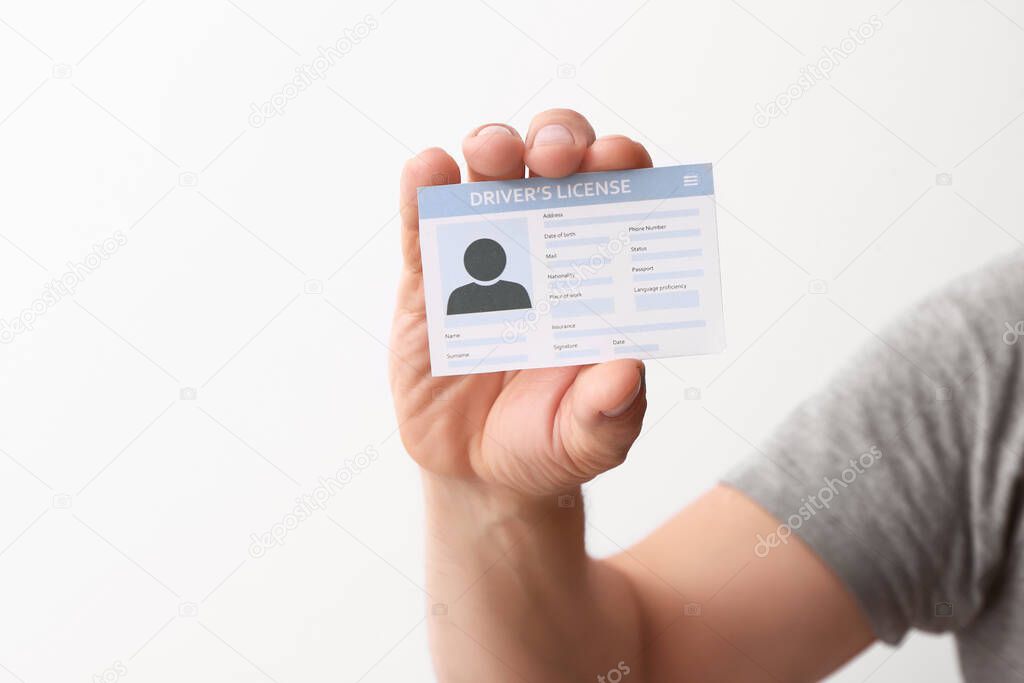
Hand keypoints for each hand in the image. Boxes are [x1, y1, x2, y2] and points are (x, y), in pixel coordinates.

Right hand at [389, 109, 651, 495]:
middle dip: (557, 138)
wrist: (479, 471)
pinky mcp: (427, 279)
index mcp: (597, 270)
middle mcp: (544, 246)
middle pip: (553, 163)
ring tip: (493, 154)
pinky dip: (422, 189)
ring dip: (492, 146)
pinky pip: (421, 223)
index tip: (618, 163)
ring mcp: (482, 255)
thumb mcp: (590, 438)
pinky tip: (429, 171)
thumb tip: (626, 371)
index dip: (620, 166)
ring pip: (487, 175)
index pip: (616, 195)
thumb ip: (610, 411)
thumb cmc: (549, 441)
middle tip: (556, 157)